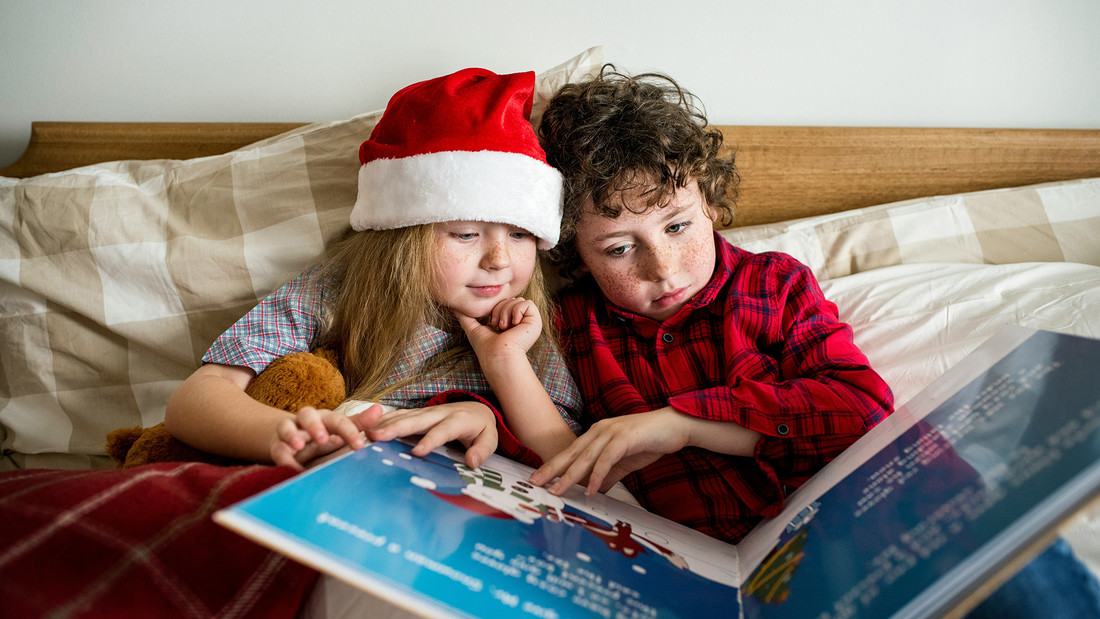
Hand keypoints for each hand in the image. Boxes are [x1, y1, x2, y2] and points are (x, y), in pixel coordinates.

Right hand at [270, 405, 379, 470]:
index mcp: (326, 418)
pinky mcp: (277, 445)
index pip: (338, 420)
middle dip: (314, 426)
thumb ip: (360, 423)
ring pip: (286, 427)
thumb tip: (379, 409)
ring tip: (298, 445)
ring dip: (291, 435)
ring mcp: (290, 432)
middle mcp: (307, 421)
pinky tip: (290, 467)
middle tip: (323, 439)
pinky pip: (277, 449)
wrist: (295, 441)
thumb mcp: (341, 430)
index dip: (349, 432)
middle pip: (307, 414)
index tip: (360, 446)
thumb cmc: (324, 435)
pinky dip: (282, 458)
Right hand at [363, 401, 497, 468]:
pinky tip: (368, 428)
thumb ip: (483, 450)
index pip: (443, 431)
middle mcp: (439, 413)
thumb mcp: (490, 439)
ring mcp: (426, 412)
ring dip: (385, 423)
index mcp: (458, 420)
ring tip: (367, 434)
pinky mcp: (417, 413)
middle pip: (416, 420)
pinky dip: (383, 421)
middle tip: (378, 437)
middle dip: (396, 428)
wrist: (476, 409)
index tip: (417, 452)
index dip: (430, 441)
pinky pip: (399, 415)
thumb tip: (471, 462)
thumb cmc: (481, 428)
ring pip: (404, 416)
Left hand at [454, 297, 540, 363]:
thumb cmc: (486, 348)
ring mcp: (529, 321)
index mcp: (511, 322)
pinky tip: (514, 325)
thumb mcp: (473, 328)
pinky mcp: (535, 321)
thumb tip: (452, 306)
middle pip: (511, 299)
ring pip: (518, 300)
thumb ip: (465, 316)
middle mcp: (522, 321)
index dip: (496, 308)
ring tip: (504, 327)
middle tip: (498, 326)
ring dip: (506, 312)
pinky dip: (516, 311)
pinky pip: (527, 303)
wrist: (497, 356)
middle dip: (500, 310)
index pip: (505, 302)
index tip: (492, 323)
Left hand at [529, 407, 692, 495]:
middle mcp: (600, 430)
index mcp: (597, 434)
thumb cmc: (650, 441)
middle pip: (571, 453)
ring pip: (585, 457)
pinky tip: (592, 490)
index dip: (553, 465)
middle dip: (552, 469)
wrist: (675, 426)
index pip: (571, 452)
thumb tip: (596, 490)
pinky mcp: (625, 438)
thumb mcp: (624, 461)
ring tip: (557, 490)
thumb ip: (609, 474)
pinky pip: (607, 459)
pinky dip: (598, 475)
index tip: (538, 478)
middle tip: (535, 483)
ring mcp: (612, 432)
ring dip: (570, 475)